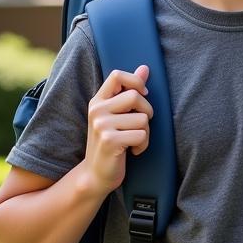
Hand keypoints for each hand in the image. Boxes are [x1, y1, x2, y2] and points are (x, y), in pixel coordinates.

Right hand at [85, 65, 153, 191]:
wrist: (96, 175)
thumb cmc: (111, 143)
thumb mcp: (116, 115)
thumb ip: (129, 91)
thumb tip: (145, 68)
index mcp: (98, 101)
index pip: (118, 75)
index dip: (136, 82)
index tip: (142, 96)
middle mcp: (97, 110)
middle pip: (135, 96)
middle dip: (147, 112)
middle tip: (140, 125)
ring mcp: (101, 125)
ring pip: (143, 119)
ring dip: (145, 133)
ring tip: (132, 141)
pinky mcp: (109, 140)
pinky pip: (142, 135)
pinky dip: (143, 145)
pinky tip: (132, 151)